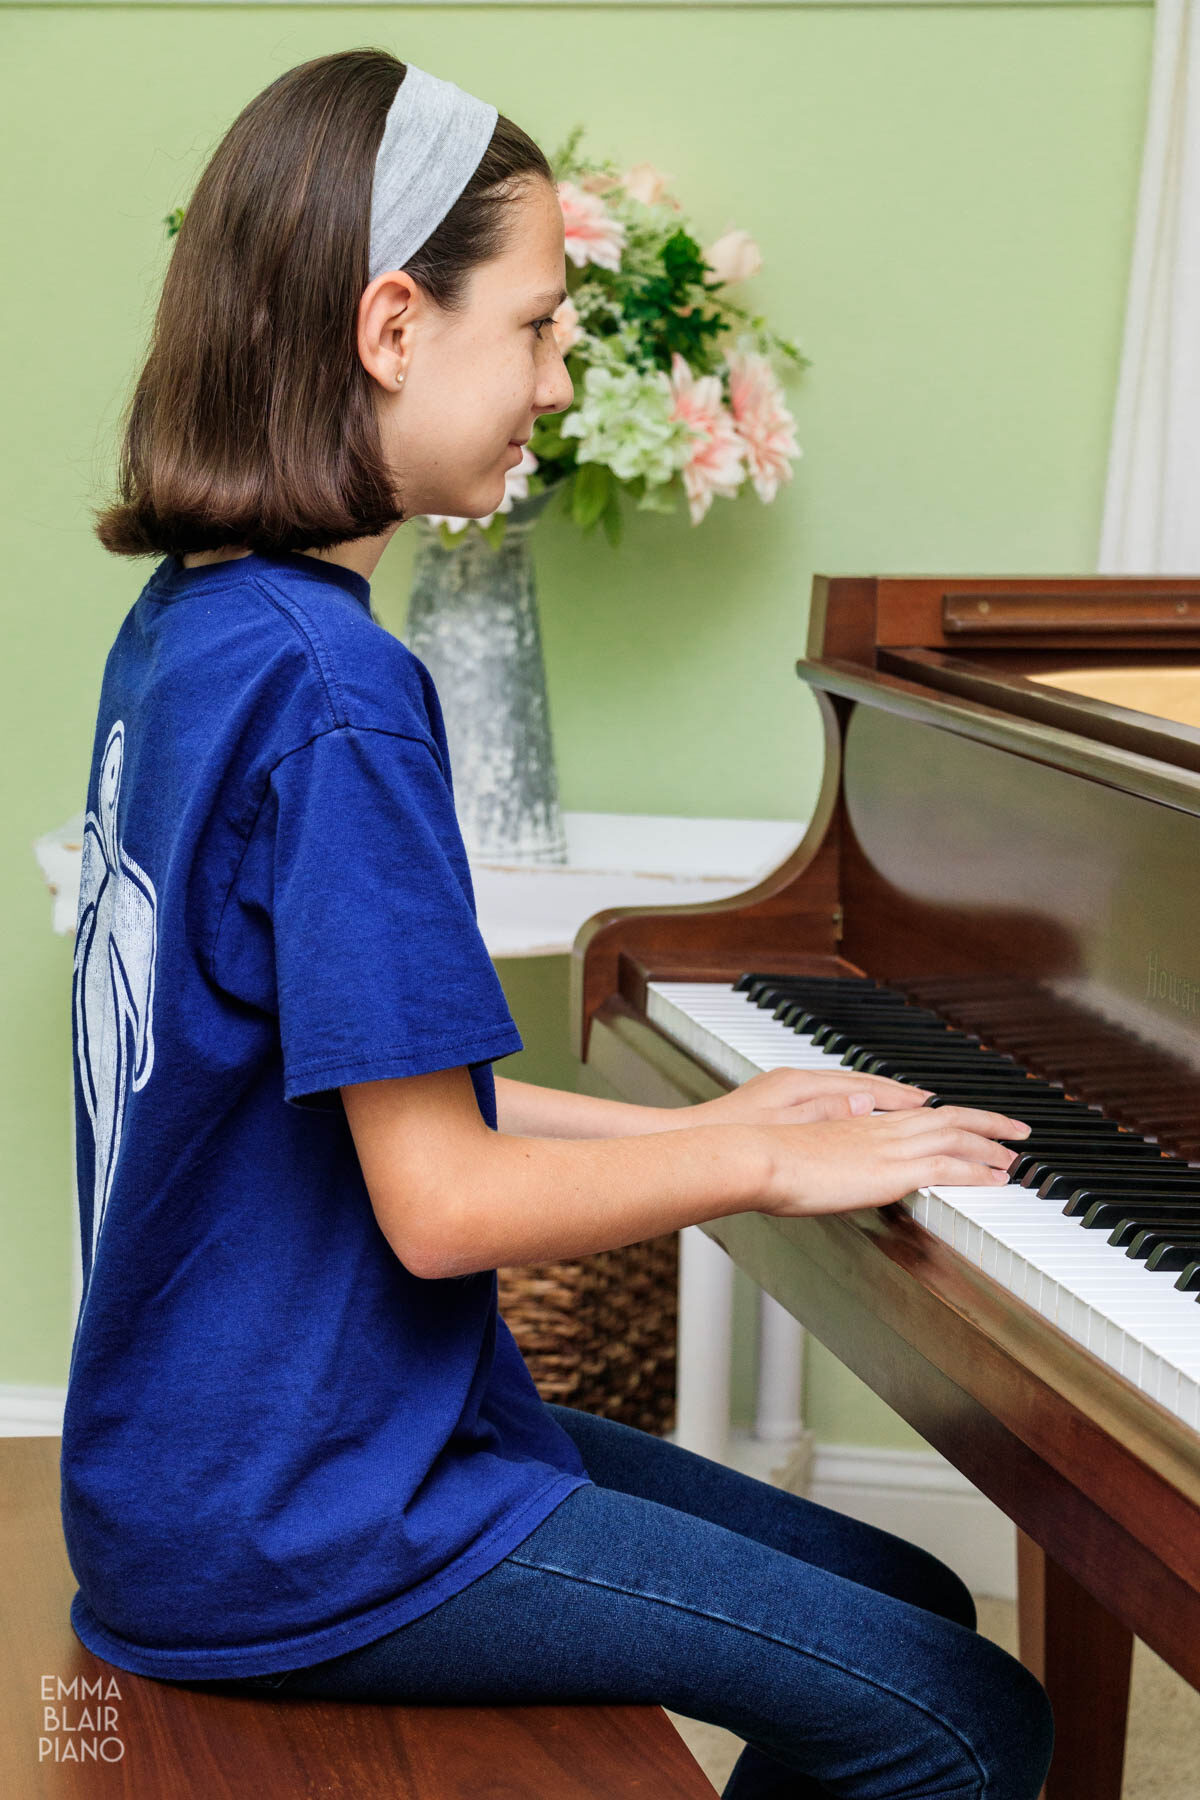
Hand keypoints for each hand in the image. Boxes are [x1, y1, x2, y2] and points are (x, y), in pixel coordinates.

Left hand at [692, 1065, 932, 1129]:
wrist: (697, 1141)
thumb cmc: (733, 1137)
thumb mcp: (785, 1128)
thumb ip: (826, 1114)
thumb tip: (866, 1102)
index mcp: (801, 1085)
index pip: (863, 1085)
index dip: (898, 1095)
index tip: (927, 1100)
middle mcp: (797, 1081)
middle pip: (857, 1082)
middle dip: (893, 1091)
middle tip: (926, 1100)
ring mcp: (787, 1089)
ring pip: (843, 1088)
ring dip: (874, 1095)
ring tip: (902, 1105)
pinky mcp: (778, 1102)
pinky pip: (828, 1097)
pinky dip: (850, 1103)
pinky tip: (858, 1114)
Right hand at [760, 1104, 1031, 1219]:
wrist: (758, 1156)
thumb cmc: (767, 1156)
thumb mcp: (803, 1149)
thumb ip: (829, 1152)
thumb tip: (842, 1160)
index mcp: (860, 1123)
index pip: (916, 1114)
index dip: (948, 1116)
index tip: (969, 1121)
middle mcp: (881, 1127)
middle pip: (948, 1116)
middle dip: (986, 1122)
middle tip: (1016, 1130)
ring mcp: (889, 1146)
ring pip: (957, 1135)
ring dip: (992, 1144)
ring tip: (1016, 1156)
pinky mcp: (893, 1170)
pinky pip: (950, 1166)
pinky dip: (979, 1170)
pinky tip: (998, 1179)